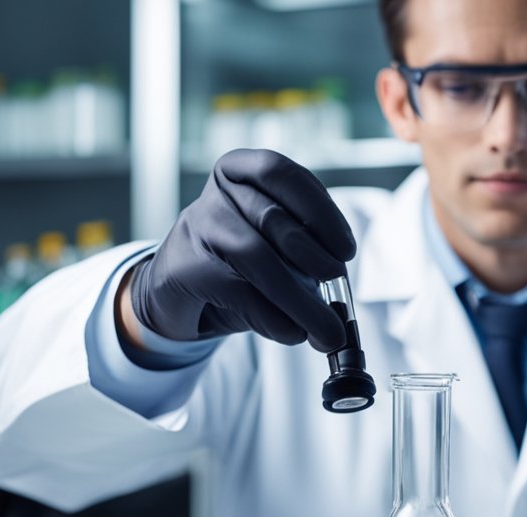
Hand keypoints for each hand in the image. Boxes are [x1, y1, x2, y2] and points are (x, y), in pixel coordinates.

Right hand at [127, 149, 354, 351]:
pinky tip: (292, 333)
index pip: (283, 175)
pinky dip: (274, 320)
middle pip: (274, 220)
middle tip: (341, 294)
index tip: (346, 249)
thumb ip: (309, 266)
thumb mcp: (280, 254)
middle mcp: (216, 193)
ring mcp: (197, 228)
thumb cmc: (240, 265)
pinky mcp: (185, 269)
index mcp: (243, 173)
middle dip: (316, 261)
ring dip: (300, 301)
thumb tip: (341, 310)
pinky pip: (239, 293)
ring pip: (257, 257)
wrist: (179, 293)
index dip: (320, 210)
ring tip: (327, 332)